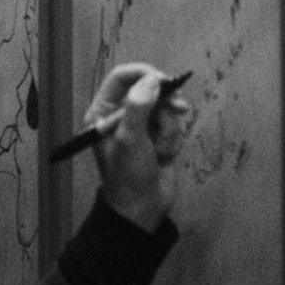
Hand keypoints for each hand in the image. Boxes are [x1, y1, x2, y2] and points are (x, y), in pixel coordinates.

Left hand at [83, 62, 192, 230]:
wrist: (141, 210)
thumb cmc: (127, 177)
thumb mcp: (130, 139)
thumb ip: (139, 106)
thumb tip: (152, 80)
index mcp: (104, 112)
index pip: (122, 77)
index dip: (144, 74)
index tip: (164, 80)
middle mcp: (121, 116)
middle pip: (150, 90)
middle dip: (165, 104)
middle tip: (180, 109)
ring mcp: (141, 127)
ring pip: (166, 109)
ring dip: (169, 130)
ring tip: (161, 151)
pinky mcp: (158, 138)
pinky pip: (174, 126)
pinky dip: (173, 141)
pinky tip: (164, 158)